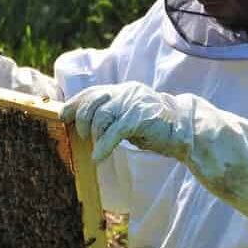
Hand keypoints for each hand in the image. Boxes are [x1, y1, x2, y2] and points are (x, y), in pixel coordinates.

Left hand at [60, 82, 189, 161]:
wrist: (184, 129)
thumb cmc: (154, 127)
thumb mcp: (129, 117)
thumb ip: (112, 115)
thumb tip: (86, 123)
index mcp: (123, 90)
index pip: (92, 91)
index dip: (75, 103)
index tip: (63, 115)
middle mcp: (126, 93)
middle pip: (92, 101)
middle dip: (82, 119)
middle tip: (83, 136)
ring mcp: (133, 104)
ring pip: (101, 116)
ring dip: (94, 134)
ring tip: (95, 146)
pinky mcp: (139, 118)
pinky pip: (114, 132)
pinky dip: (104, 146)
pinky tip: (99, 157)